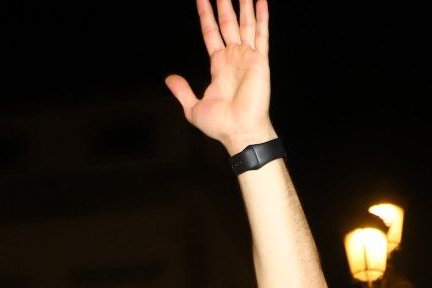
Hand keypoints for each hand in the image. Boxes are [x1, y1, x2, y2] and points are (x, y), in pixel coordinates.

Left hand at [165, 0, 276, 153]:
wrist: (240, 132)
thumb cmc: (221, 125)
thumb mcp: (193, 107)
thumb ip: (182, 90)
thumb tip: (169, 79)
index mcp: (219, 65)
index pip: (211, 32)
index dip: (206, 15)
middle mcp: (234, 57)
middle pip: (227, 23)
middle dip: (224, 3)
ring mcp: (247, 57)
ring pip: (245, 23)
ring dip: (244, 5)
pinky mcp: (259, 60)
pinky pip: (261, 34)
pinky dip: (262, 17)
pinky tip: (261, 1)